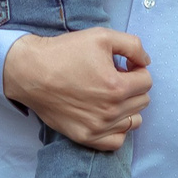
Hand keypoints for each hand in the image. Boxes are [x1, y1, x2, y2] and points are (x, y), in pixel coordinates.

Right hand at [2, 28, 151, 150]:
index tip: (122, 66)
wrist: (31, 72)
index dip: (136, 69)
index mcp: (116, 87)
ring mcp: (98, 127)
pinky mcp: (85, 137)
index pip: (147, 81)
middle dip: (132, 87)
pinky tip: (106, 114)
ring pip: (133, 121)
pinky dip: (116, 129)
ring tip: (109, 96)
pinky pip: (116, 141)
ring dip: (127, 107)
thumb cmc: (65, 53)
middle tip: (113, 78)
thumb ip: (133, 46)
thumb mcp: (102, 36)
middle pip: (142, 101)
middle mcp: (110, 111)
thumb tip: (145, 62)